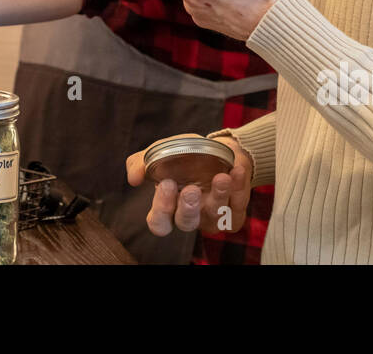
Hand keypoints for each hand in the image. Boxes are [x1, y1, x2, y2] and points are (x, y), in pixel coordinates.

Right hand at [126, 134, 253, 235]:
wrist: (219, 148)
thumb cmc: (185, 155)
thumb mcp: (161, 152)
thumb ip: (141, 163)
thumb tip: (134, 178)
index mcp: (169, 206)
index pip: (159, 223)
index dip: (162, 209)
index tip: (166, 184)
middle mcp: (189, 215)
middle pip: (186, 223)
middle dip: (188, 208)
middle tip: (190, 189)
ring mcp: (212, 217)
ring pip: (215, 216)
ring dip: (218, 196)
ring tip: (221, 177)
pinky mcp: (234, 215)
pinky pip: (237, 208)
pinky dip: (238, 189)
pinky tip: (236, 171)